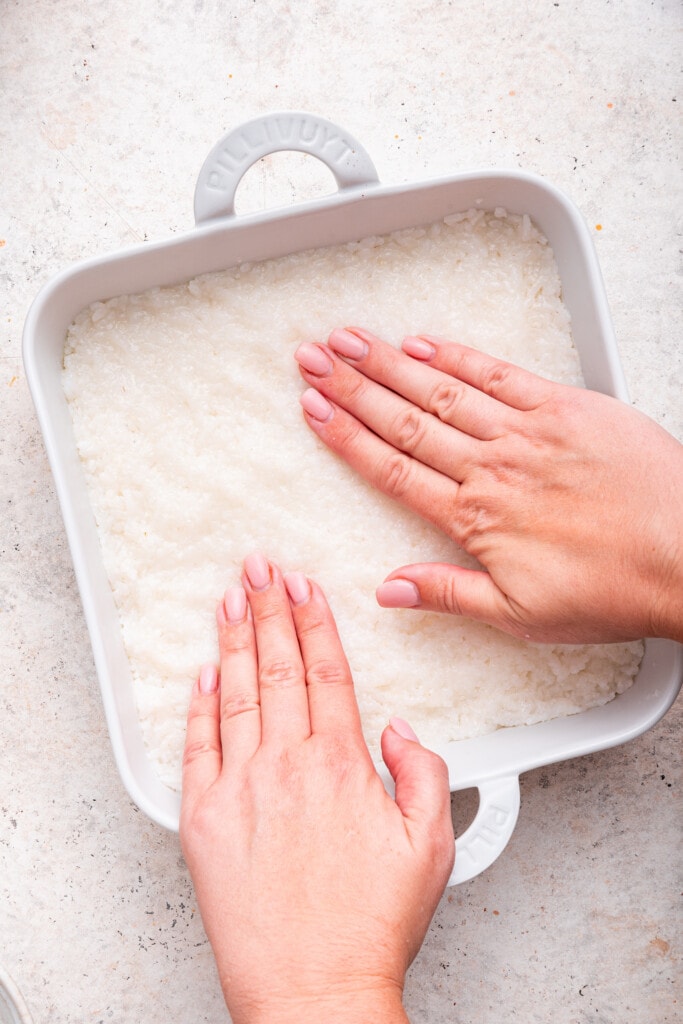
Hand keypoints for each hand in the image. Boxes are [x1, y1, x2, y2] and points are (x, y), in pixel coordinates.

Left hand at [180, 555, 453, 1023]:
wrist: (312, 990)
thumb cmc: (370, 925)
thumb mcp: (431, 847)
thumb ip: (426, 774)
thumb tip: (402, 729)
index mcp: (340, 765)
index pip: (327, 672)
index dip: (315, 622)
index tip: (305, 587)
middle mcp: (286, 766)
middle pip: (279, 668)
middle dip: (269, 610)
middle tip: (259, 567)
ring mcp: (240, 789)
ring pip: (237, 695)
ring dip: (235, 641)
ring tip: (230, 599)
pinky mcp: (204, 820)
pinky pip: (197, 747)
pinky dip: (199, 705)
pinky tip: (203, 673)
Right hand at [295, 328, 682, 643]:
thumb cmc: (613, 589)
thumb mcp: (521, 614)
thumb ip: (448, 594)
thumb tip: (388, 588)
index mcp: (476, 518)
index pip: (394, 469)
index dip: (347, 436)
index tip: (314, 410)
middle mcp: (492, 468)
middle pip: (406, 420)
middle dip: (351, 387)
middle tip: (311, 360)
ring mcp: (528, 432)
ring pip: (442, 390)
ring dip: (389, 363)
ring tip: (348, 340)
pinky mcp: (566, 407)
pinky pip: (500, 374)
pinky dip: (459, 355)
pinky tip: (423, 341)